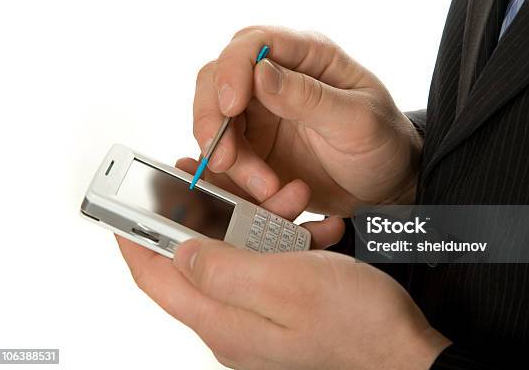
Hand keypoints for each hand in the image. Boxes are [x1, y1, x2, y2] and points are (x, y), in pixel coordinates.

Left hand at [117, 164, 448, 369]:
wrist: (403, 350)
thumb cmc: (355, 322)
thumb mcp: (285, 283)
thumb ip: (222, 268)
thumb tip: (178, 251)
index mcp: (223, 319)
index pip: (156, 275)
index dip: (135, 236)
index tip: (125, 202)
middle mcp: (232, 322)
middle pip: (196, 258)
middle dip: (209, 213)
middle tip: (216, 179)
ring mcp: (256, 316)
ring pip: (237, 255)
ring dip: (258, 222)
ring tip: (291, 199)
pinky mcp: (279, 308)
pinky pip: (266, 265)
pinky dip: (284, 241)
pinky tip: (313, 229)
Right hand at [193, 26, 422, 215]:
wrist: (385, 187)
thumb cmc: (383, 144)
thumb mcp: (357, 122)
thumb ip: (309, 97)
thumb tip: (260, 73)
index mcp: (307, 56)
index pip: (251, 43)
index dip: (231, 71)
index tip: (231, 108)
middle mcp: (277, 79)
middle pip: (216, 81)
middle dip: (212, 120)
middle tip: (224, 159)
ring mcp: (262, 113)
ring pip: (216, 123)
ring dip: (228, 159)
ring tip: (267, 189)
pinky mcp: (255, 146)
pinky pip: (226, 156)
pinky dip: (235, 178)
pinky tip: (266, 194)